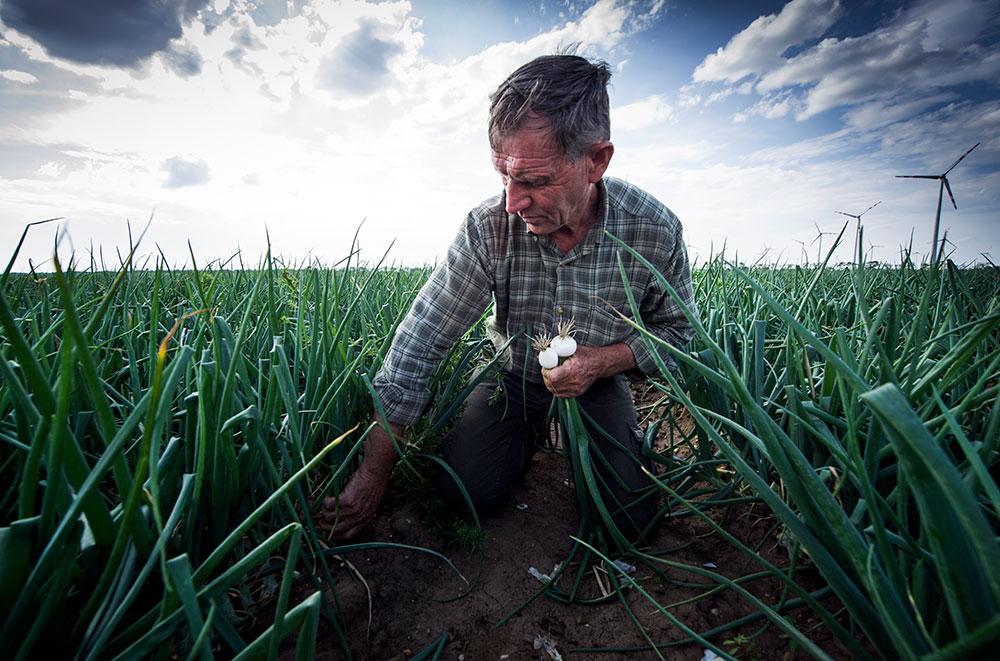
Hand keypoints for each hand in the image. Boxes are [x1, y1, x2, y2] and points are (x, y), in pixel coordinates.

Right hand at [319, 421, 401, 539]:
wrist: (376, 470)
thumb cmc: (374, 481)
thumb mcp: (370, 500)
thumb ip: (361, 510)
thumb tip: (347, 513)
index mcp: (367, 518)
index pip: (349, 534)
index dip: (337, 535)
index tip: (329, 533)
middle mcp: (360, 517)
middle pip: (337, 529)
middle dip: (325, 527)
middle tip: (318, 522)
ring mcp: (353, 510)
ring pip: (331, 517)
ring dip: (324, 512)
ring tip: (323, 506)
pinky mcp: (347, 500)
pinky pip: (329, 505)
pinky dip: (326, 501)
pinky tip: (327, 496)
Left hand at [541, 344, 602, 397]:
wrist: (599, 364)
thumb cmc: (586, 356)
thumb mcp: (572, 350)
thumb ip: (559, 351)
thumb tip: (546, 352)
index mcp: (572, 369)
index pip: (553, 377)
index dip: (546, 372)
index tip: (546, 368)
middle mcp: (575, 380)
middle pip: (552, 384)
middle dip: (546, 377)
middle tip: (547, 371)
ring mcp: (576, 388)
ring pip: (555, 390)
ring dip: (550, 383)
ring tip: (552, 375)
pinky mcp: (577, 392)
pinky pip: (560, 394)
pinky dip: (556, 388)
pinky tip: (558, 381)